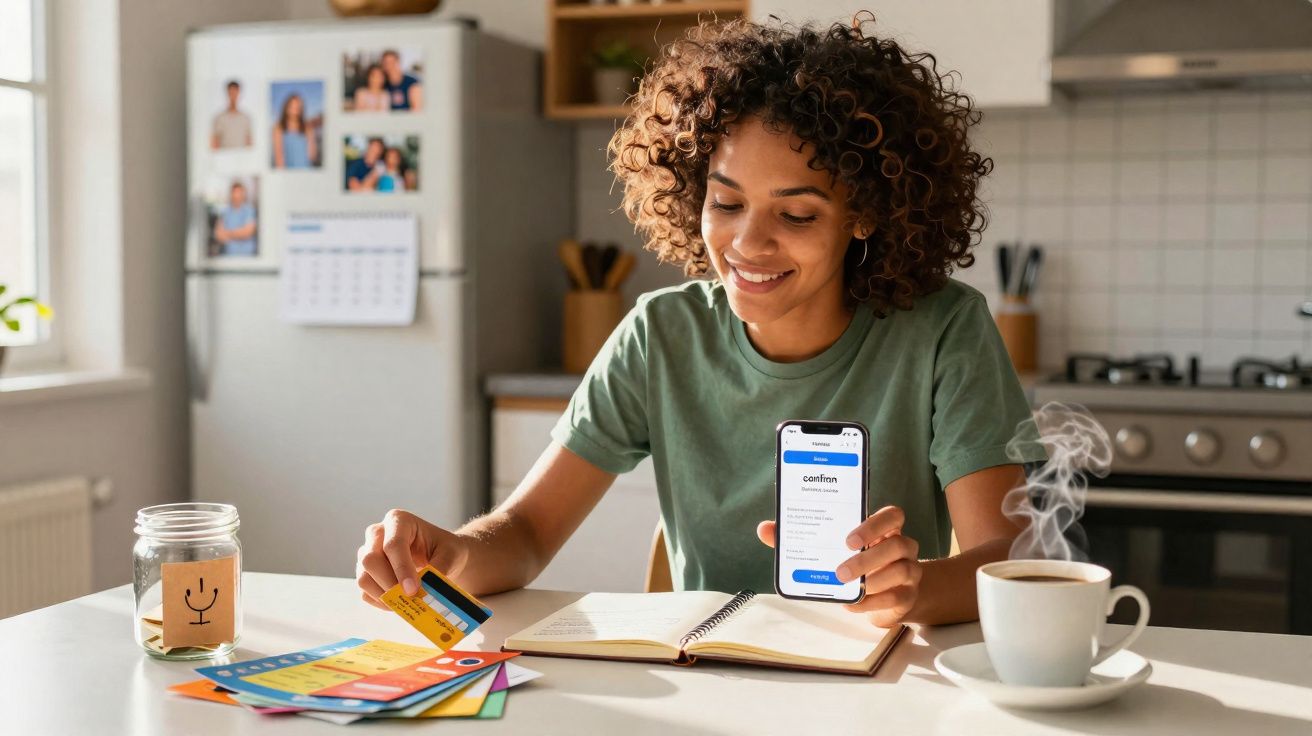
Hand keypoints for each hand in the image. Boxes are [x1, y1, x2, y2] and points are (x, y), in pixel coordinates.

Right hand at [356, 509, 470, 610]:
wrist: (441, 557)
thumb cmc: (445, 550)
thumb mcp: (451, 554)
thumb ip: (440, 568)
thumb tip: (426, 590)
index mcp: (399, 521)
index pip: (393, 544)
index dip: (402, 568)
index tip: (413, 589)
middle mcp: (377, 534)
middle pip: (370, 559)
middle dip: (390, 583)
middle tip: (410, 598)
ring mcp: (367, 553)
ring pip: (363, 577)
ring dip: (384, 595)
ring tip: (407, 603)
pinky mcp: (366, 573)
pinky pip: (365, 592)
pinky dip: (382, 602)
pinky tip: (401, 603)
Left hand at [756, 505, 921, 626]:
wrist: (885, 596)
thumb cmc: (853, 563)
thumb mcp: (831, 549)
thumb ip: (801, 537)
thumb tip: (765, 529)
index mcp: (885, 528)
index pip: (893, 515)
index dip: (875, 524)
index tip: (850, 538)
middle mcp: (902, 546)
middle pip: (899, 544)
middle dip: (868, 558)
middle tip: (841, 571)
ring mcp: (910, 571)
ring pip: (902, 571)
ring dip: (872, 581)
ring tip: (846, 587)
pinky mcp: (908, 596)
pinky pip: (896, 597)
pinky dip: (872, 602)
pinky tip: (851, 604)